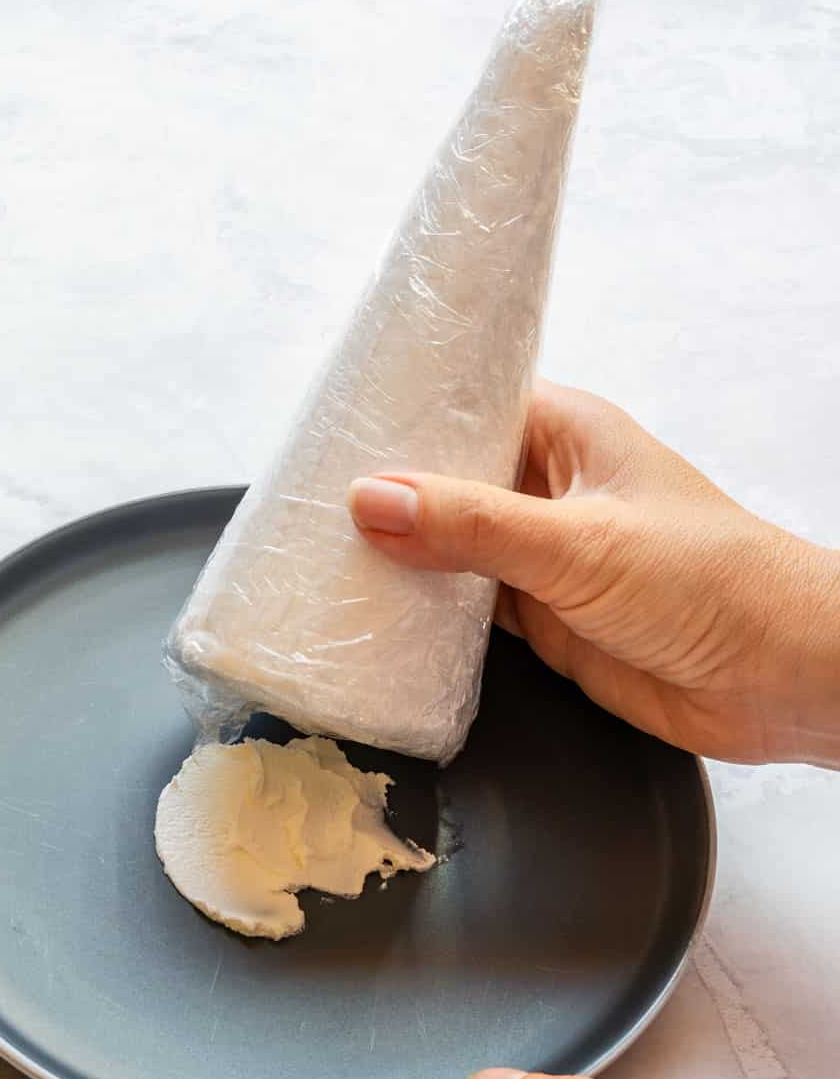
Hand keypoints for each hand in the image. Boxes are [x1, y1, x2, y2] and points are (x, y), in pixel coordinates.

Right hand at [347, 381, 839, 765]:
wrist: (776, 676)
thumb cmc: (711, 581)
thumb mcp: (578, 543)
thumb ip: (472, 525)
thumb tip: (373, 500)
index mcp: (567, 433)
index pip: (466, 403)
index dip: (402, 415)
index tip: (329, 431)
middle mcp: (550, 487)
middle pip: (447, 479)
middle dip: (387, 495)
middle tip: (301, 505)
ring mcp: (544, 555)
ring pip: (450, 547)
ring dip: (401, 559)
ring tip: (319, 559)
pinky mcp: (544, 617)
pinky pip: (466, 608)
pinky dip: (426, 615)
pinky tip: (377, 617)